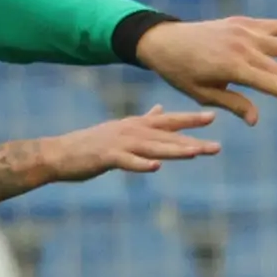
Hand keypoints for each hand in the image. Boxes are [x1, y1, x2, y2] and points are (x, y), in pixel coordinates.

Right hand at [47, 108, 219, 179]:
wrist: (60, 153)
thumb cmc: (92, 144)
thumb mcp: (121, 129)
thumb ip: (144, 120)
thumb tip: (161, 109)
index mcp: (135, 125)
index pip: (168, 121)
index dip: (190, 119)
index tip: (214, 117)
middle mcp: (130, 131)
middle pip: (167, 136)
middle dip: (192, 141)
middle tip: (217, 147)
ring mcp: (118, 144)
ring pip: (152, 147)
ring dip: (174, 150)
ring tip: (196, 153)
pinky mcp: (106, 157)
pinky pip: (127, 162)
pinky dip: (141, 164)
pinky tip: (156, 167)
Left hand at [135, 15, 276, 122]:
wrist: (162, 40)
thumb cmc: (180, 72)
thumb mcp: (203, 94)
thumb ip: (233, 104)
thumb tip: (256, 120)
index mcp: (233, 66)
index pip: (275, 84)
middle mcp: (243, 46)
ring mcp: (245, 31)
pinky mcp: (243, 23)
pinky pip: (275, 26)